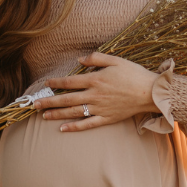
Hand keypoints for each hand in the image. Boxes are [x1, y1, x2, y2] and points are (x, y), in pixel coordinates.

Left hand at [39, 51, 156, 130]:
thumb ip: (96, 58)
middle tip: (35, 105)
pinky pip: (87, 124)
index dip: (56, 83)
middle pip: (67, 99)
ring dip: (57, 114)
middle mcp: (94, 95)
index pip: (70, 82)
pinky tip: (63, 128)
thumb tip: (79, 59)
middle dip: (49, 101)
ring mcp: (100, 108)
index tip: (46, 84)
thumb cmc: (134, 74)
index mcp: (95, 80)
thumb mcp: (115, 60)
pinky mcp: (107, 118)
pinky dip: (74, 127)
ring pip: (74, 112)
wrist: (150, 93)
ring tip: (44, 116)